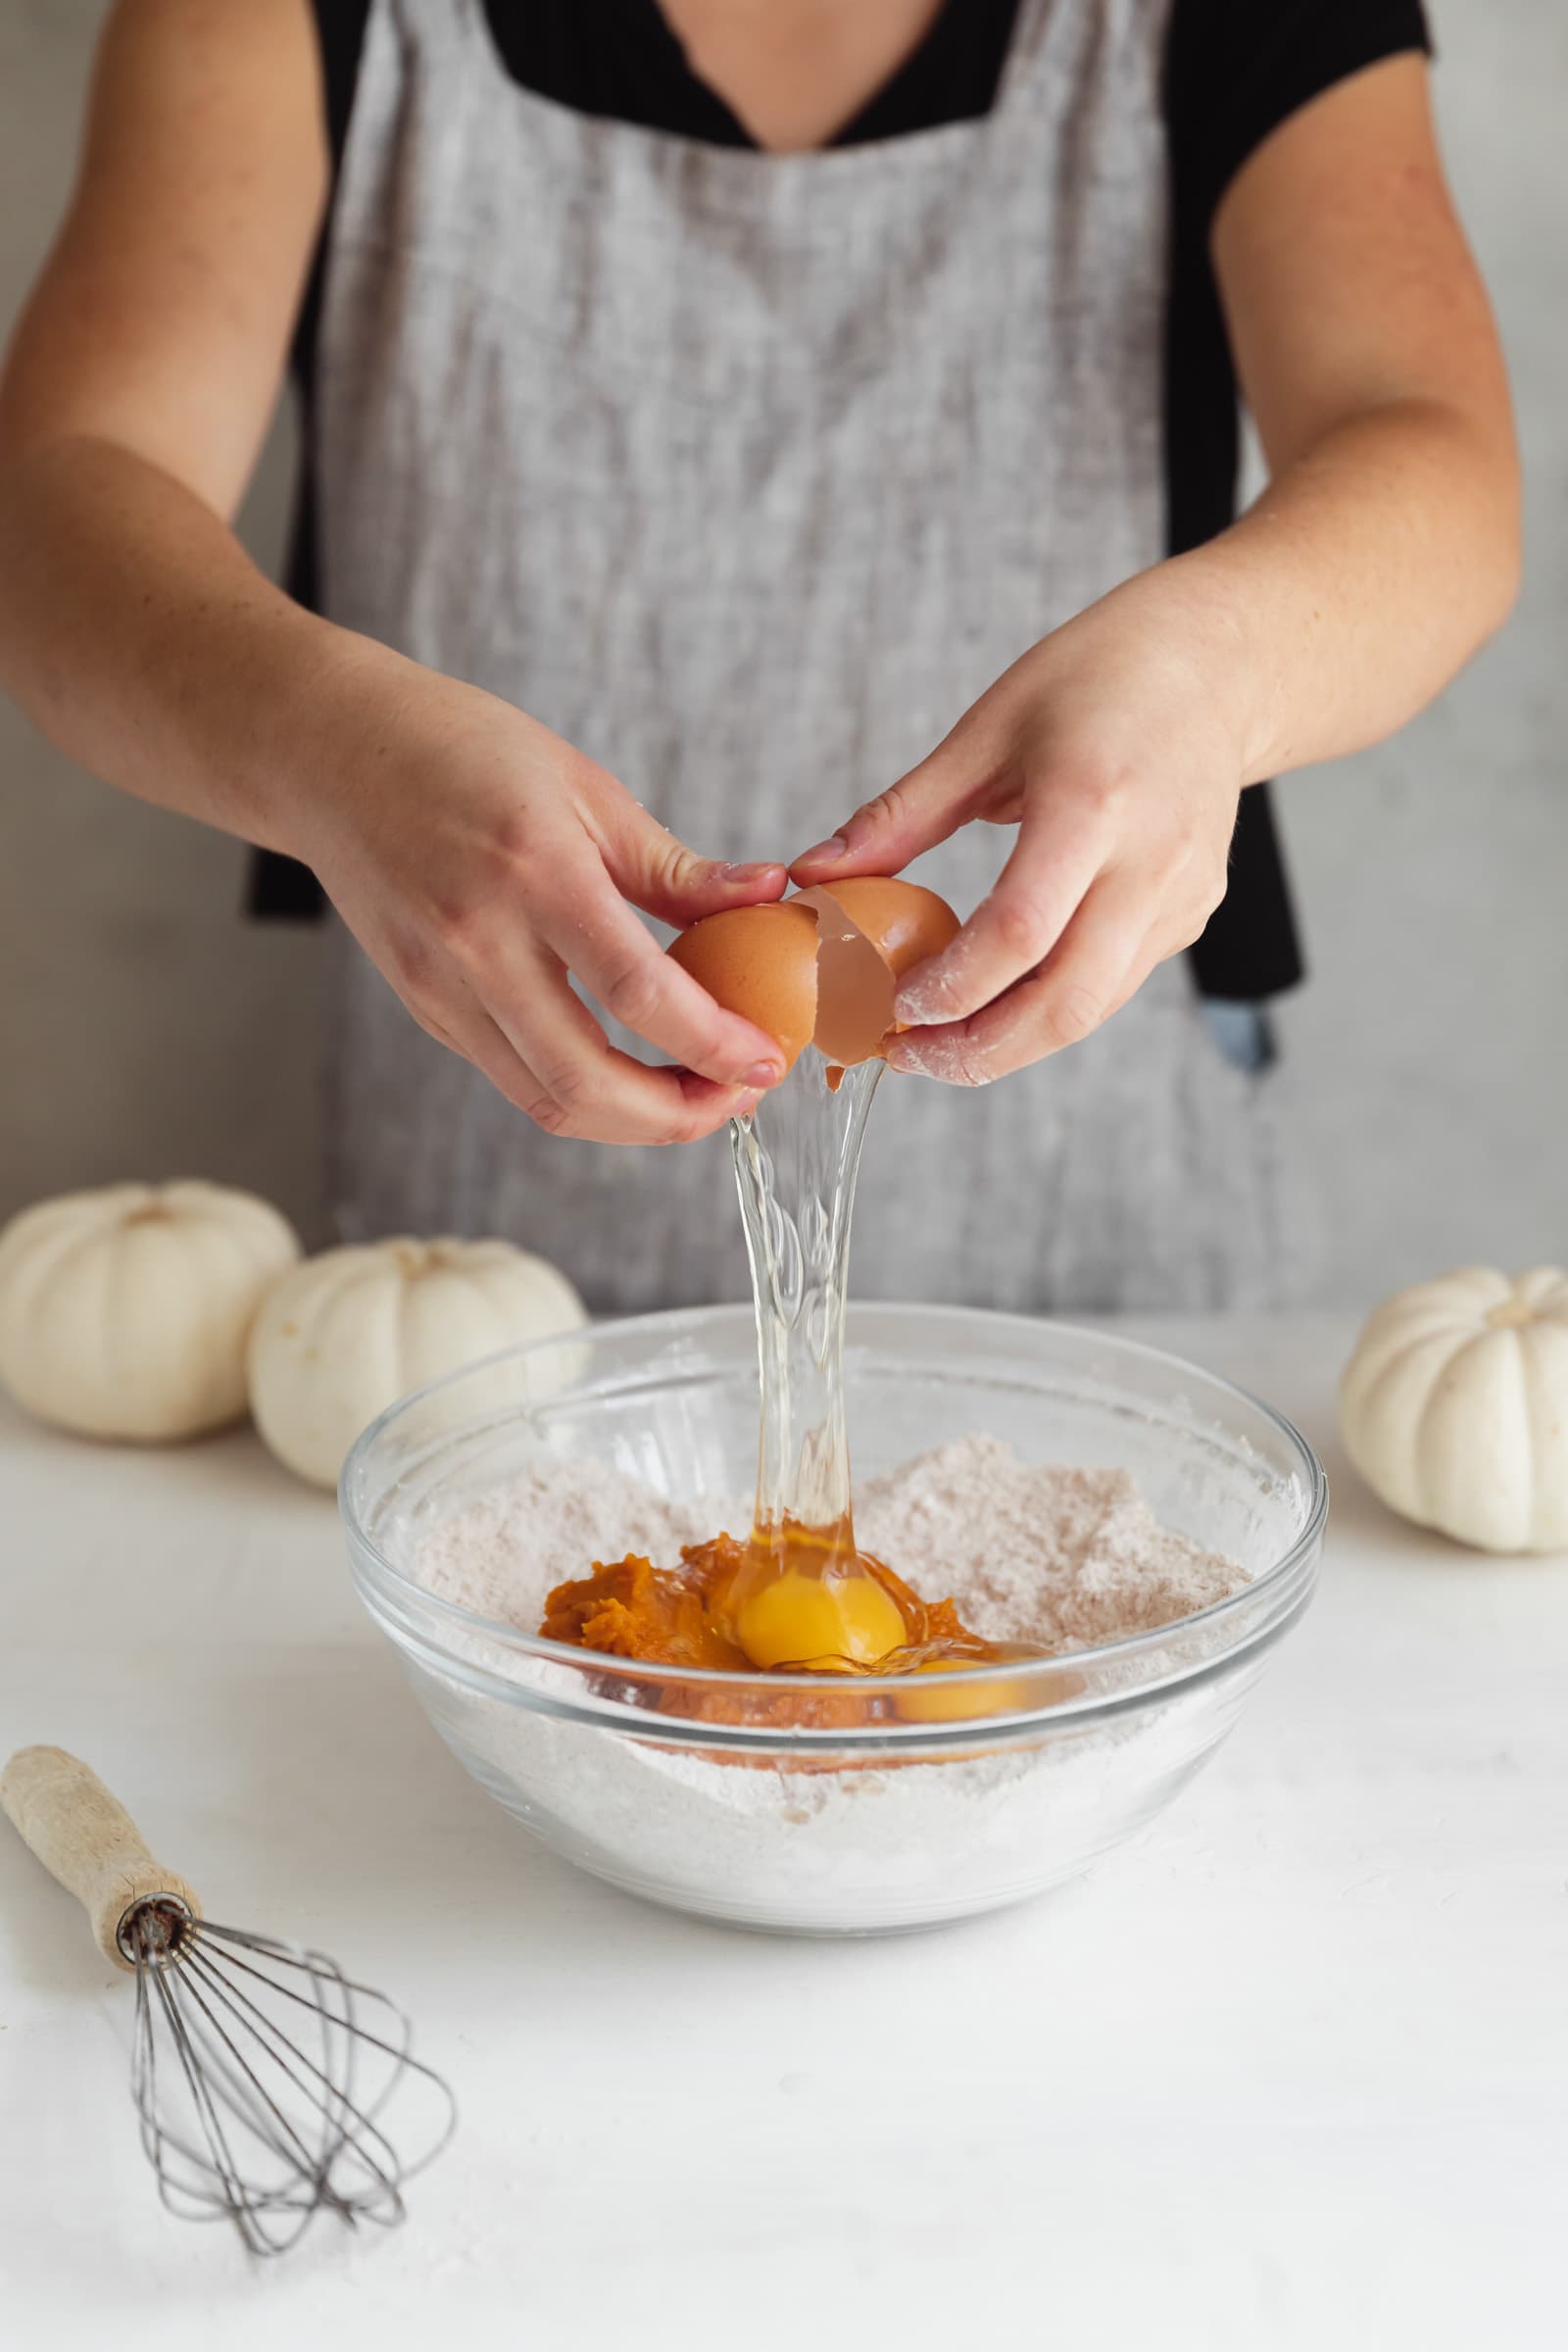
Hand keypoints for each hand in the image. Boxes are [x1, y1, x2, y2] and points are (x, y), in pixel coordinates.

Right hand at [294, 652, 788, 1141]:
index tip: (767, 1061)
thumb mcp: (584, 785)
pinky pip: (513, 1078)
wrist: (328, 754)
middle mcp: (478, 945)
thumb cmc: (460, 750)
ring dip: (632, 1122)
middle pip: (588, 1083)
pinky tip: (629, 1068)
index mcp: (533, 875)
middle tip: (737, 1100)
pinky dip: (582, 1093)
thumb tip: (768, 899)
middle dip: (678, 1116)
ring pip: (547, 1102)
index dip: (714, 1044)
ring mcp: (441, 987)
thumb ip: (674, 867)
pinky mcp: (425, 1009)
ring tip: (694, 1096)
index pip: (637, 994)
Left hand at [791, 583, 1248, 1082]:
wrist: (1214, 666)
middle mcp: (1152, 859)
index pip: (1020, 932)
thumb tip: (814, 875)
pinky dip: (1049, 1007)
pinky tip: (998, 997)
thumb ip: (901, 815)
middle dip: (977, 1050)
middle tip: (906, 1053)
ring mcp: (1183, 895)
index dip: (950, 986)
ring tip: (938, 1040)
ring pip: (1093, 1011)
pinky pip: (1114, 985)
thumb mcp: (986, 730)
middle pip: (1066, 1003)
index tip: (891, 1006)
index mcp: (1093, 800)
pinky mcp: (1194, 915)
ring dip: (1011, 1043)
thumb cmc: (1095, 679)